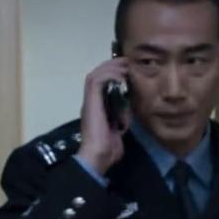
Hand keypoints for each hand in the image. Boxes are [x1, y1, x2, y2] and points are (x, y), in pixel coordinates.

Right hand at [76, 58, 130, 174]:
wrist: (99, 155)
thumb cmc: (108, 149)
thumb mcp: (119, 130)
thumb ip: (121, 120)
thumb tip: (128, 115)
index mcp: (96, 108)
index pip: (102, 84)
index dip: (113, 74)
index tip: (128, 70)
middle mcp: (91, 101)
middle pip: (97, 74)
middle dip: (112, 66)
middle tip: (127, 62)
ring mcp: (89, 101)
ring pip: (95, 74)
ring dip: (111, 67)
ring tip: (125, 66)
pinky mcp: (90, 101)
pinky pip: (96, 80)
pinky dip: (109, 75)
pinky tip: (121, 77)